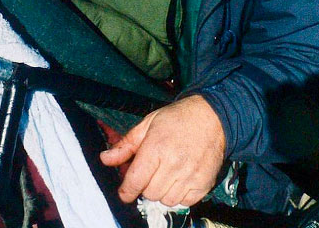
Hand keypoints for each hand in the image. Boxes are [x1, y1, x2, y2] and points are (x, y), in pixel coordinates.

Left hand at [99, 94, 225, 206]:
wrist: (213, 116)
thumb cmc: (177, 119)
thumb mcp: (148, 124)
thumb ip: (126, 145)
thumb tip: (105, 159)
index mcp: (156, 148)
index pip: (135, 181)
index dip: (126, 191)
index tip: (125, 192)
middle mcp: (174, 164)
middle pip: (149, 193)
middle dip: (145, 185)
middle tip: (151, 172)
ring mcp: (190, 175)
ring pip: (165, 200)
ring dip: (162, 191)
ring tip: (166, 174)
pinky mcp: (204, 183)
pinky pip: (184, 202)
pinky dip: (179, 195)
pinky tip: (180, 179)